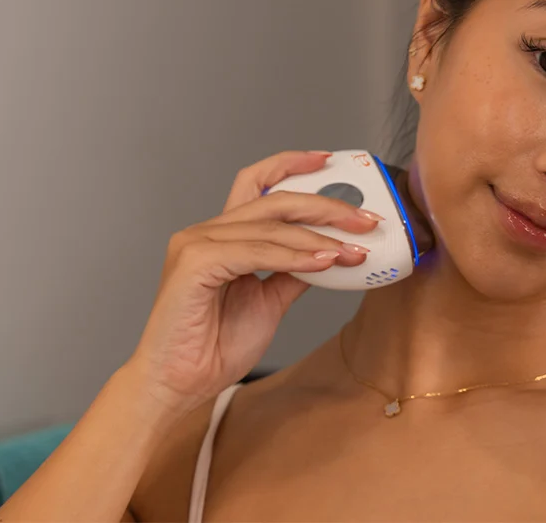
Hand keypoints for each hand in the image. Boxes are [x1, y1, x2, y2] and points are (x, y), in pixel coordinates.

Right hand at [124, 150, 380, 413]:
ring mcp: (197, 243)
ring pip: (270, 225)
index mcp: (223, 236)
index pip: (257, 184)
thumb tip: (330, 253)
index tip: (328, 161)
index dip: (291, 165)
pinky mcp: (195, 262)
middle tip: (365, 219)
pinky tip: (323, 262)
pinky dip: (294, 256)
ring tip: (353, 249)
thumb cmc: (214, 345)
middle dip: (325, 206)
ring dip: (318, 236)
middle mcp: (207, 231)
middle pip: (273, 200)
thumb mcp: (270, 301)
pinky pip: (256, 251)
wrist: (180, 385)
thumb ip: (294, 272)